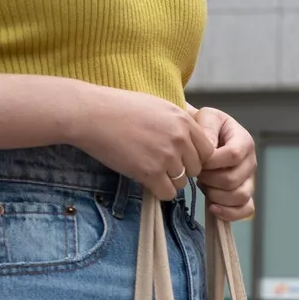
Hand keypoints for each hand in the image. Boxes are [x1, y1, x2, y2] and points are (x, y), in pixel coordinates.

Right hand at [65, 85, 211, 197]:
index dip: (194, 157)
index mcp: (184, 120)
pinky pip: (167, 193)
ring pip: (182, 183)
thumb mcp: (157, 106)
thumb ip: (177, 123)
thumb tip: (190, 140)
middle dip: (182, 170)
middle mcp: (179, 138)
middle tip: (161, 165)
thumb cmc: (119, 108)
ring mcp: (166, 156)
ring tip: (149, 169)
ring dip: (168, 181)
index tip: (179, 157)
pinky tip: (145, 181)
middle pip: (196, 169)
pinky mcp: (150, 172)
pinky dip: (158, 191)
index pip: (207, 150)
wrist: (90, 114)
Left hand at [192, 106, 255, 221]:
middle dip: (209, 179)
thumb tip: (210, 149)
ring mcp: (249, 180)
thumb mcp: (206, 117)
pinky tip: (213, 208)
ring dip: (216, 195)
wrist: (206, 135)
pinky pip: (245, 210)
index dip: (212, 162)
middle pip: (233, 179)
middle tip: (197, 173)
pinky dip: (230, 213)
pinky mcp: (245, 194)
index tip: (197, 160)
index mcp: (244, 141)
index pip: (233, 155)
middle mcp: (251, 162)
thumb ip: (207, 129)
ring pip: (239, 197)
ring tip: (204, 185)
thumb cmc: (206, 126)